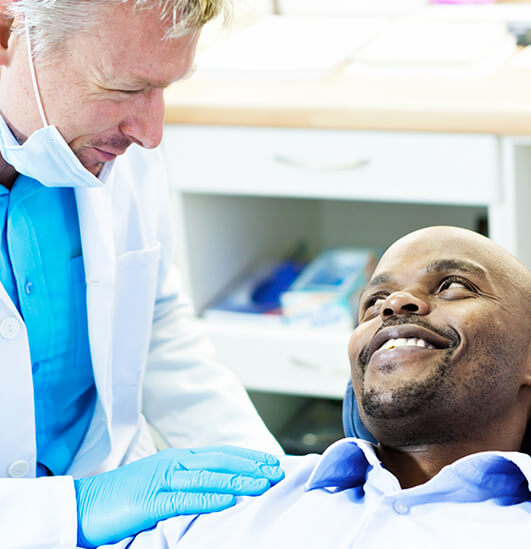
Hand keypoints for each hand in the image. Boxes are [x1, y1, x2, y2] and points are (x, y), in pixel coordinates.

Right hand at [74, 445, 283, 546]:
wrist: (86, 504)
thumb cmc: (125, 497)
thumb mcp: (161, 483)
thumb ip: (187, 481)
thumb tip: (218, 488)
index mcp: (177, 458)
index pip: (220, 453)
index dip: (247, 457)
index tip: (270, 462)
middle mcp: (173, 462)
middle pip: (220, 460)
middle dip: (251, 465)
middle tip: (277, 471)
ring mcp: (163, 479)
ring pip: (209, 477)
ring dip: (239, 480)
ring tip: (263, 484)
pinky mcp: (151, 500)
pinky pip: (186, 499)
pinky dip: (210, 499)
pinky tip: (229, 501)